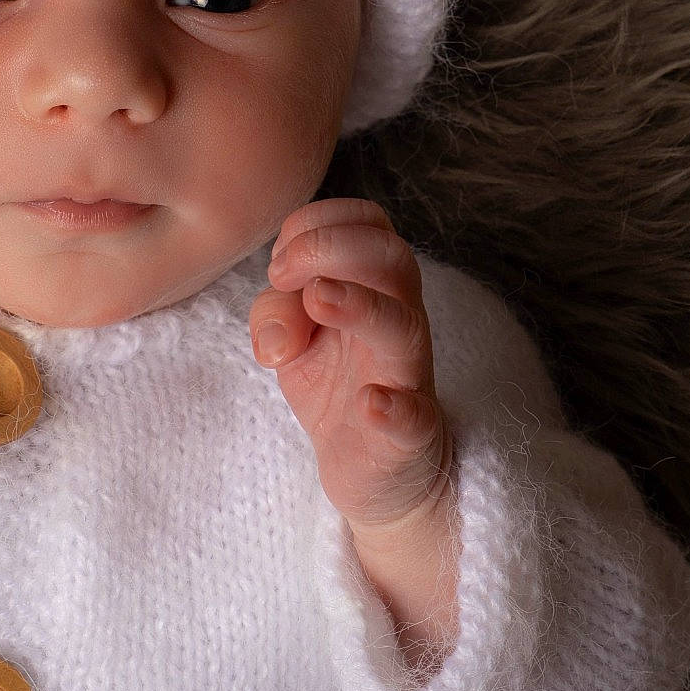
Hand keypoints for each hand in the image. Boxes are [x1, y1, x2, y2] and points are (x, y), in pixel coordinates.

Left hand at [250, 198, 452, 537]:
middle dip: (329, 247)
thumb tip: (280, 328)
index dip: (315, 225)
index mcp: (376, 286)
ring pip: (402, 325)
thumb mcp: (291, 338)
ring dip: (359, 304)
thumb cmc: (335, 383)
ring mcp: (407, 376)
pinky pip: (413, 416)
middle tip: (283, 277)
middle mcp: (399, 320)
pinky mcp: (408, 435)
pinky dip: (394, 408)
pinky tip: (371, 402)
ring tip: (319, 298)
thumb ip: (276, 312)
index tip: (280, 264)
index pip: (366, 220)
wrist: (373, 469)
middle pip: (392, 256)